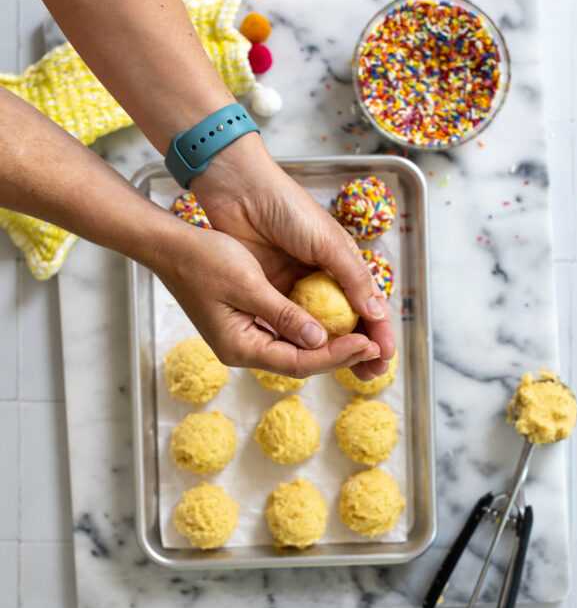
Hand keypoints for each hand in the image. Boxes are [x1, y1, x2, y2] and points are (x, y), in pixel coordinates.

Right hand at [155, 219, 384, 376]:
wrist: (169, 245)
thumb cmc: (203, 258)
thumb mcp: (247, 283)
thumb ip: (283, 314)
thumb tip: (319, 339)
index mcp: (240, 346)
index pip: (299, 362)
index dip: (337, 355)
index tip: (367, 345)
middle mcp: (243, 349)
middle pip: (301, 362)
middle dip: (340, 357)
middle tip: (376, 349)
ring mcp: (244, 337)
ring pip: (296, 350)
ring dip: (330, 347)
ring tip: (364, 342)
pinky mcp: (247, 322)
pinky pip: (286, 334)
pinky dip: (312, 331)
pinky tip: (335, 325)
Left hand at [187, 133, 395, 379]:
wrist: (239, 191)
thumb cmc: (287, 208)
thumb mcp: (327, 242)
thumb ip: (351, 278)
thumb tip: (376, 314)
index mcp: (341, 264)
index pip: (367, 304)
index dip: (378, 330)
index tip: (386, 355)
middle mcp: (321, 279)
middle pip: (346, 323)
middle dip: (360, 349)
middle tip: (371, 374)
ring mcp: (293, 288)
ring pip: (318, 329)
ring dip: (331, 352)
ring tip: (347, 374)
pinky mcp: (267, 293)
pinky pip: (287, 324)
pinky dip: (299, 342)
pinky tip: (309, 360)